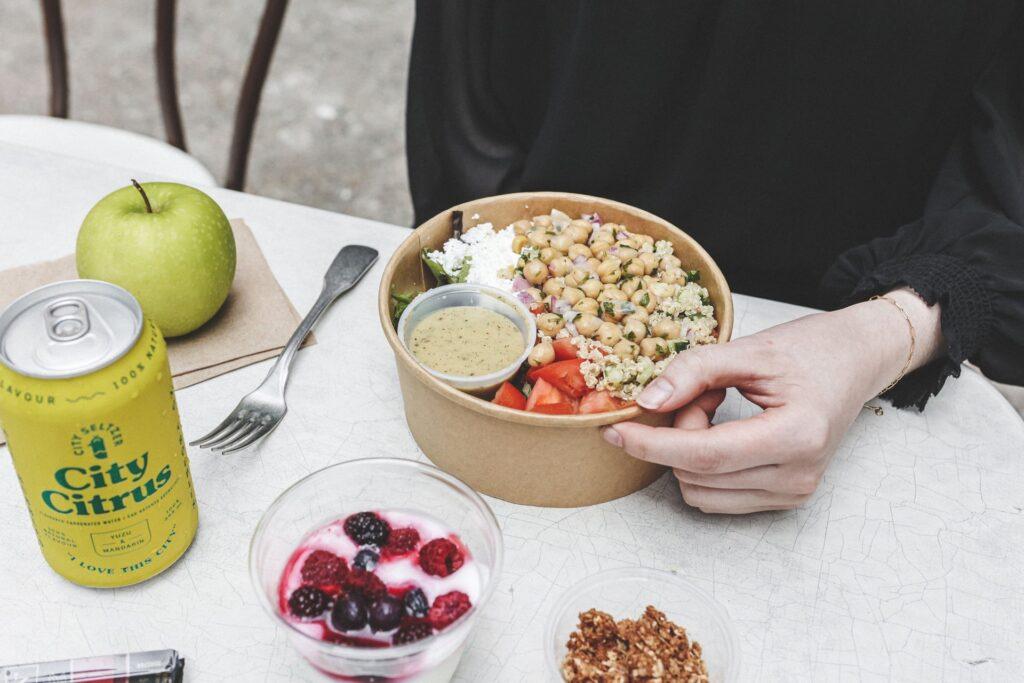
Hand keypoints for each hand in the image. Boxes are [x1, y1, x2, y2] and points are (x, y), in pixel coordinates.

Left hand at [602, 289, 943, 513]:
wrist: (856, 360)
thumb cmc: (812, 350)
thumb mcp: (749, 349)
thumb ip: (694, 371)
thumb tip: (647, 401)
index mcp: (796, 435)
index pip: (705, 455)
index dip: (652, 445)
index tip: (616, 430)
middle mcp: (798, 475)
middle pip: (698, 474)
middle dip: (679, 433)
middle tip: (702, 392)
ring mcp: (794, 493)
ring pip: (701, 491)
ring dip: (690, 451)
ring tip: (717, 409)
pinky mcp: (785, 498)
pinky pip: (716, 496)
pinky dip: (704, 466)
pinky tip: (724, 431)